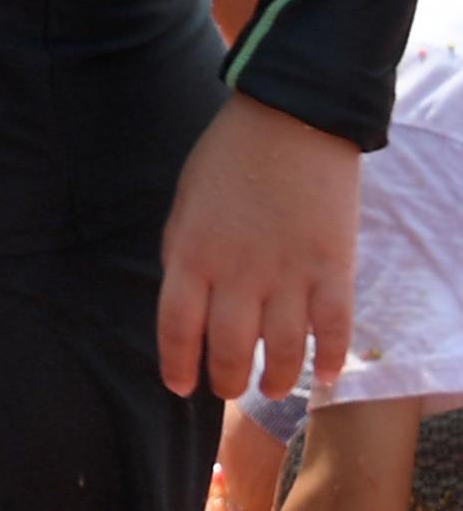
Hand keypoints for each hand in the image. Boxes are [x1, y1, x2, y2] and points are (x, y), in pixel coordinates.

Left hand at [158, 94, 359, 399]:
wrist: (292, 120)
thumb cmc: (228, 158)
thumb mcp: (184, 205)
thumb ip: (185, 255)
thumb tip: (190, 303)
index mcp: (191, 255)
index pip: (177, 329)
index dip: (178, 365)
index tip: (181, 386)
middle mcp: (237, 273)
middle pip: (230, 348)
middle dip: (228, 379)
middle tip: (230, 390)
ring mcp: (290, 273)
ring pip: (283, 348)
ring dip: (278, 377)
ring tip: (274, 389)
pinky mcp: (334, 266)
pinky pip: (334, 327)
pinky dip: (329, 357)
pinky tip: (324, 376)